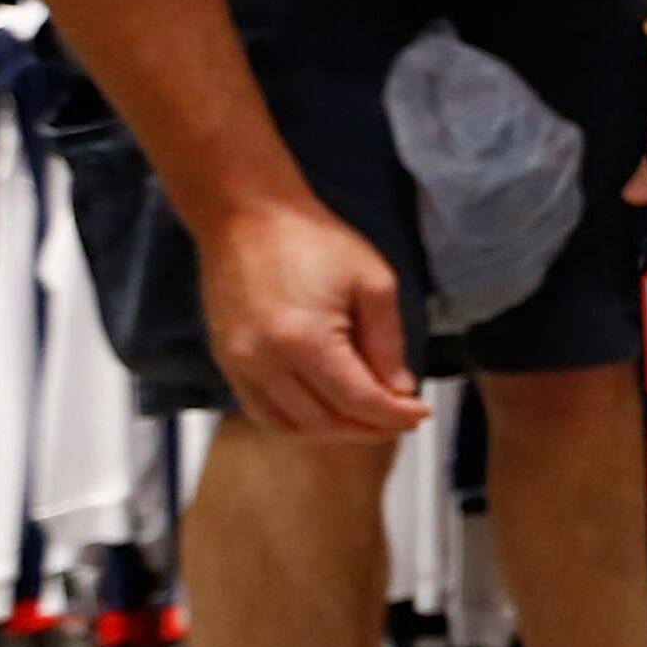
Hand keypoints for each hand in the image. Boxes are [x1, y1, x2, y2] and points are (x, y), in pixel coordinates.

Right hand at [198, 198, 426, 437]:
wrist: (247, 215)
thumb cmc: (313, 240)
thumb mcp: (373, 282)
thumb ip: (388, 342)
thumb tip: (399, 391)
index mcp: (304, 340)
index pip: (358, 400)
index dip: (395, 414)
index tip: (421, 413)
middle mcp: (264, 361)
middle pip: (325, 421)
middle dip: (370, 427)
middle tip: (401, 419)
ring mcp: (239, 364)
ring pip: (291, 426)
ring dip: (335, 431)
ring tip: (369, 421)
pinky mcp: (225, 360)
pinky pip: (262, 411)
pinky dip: (298, 422)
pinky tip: (327, 412)